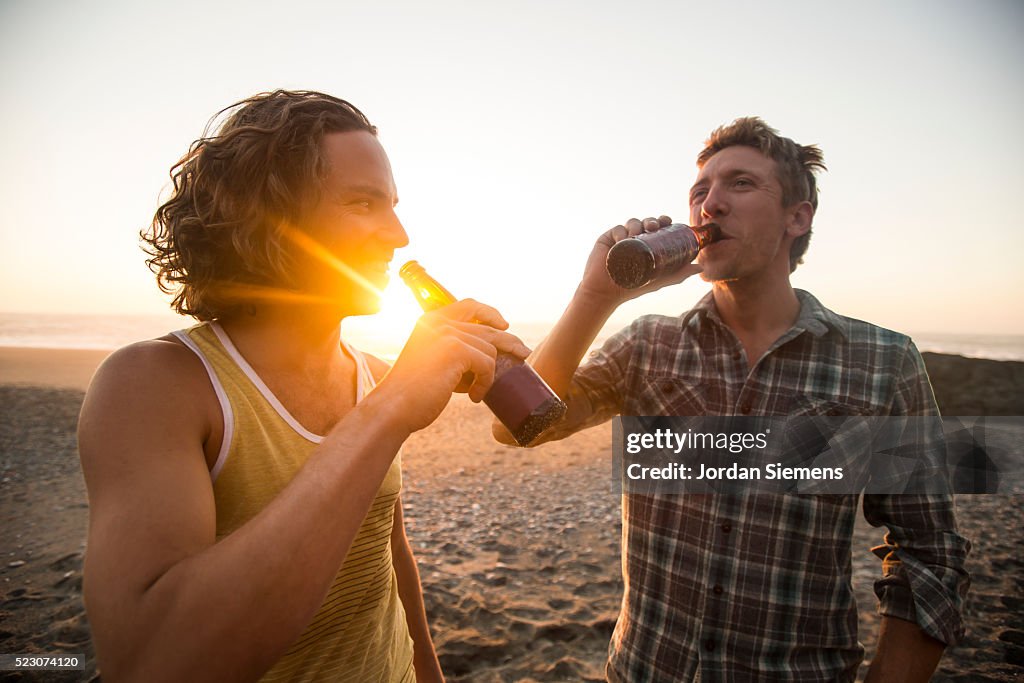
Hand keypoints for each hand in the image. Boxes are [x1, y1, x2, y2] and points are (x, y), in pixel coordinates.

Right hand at [377, 299, 530, 433]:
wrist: (394, 407)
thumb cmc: (412, 392)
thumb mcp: (430, 360)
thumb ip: (450, 350)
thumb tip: (485, 354)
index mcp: (430, 321)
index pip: (469, 305)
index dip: (490, 313)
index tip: (504, 325)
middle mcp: (438, 322)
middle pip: (487, 328)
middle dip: (508, 342)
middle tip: (523, 355)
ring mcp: (447, 334)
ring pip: (489, 350)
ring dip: (488, 375)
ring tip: (475, 392)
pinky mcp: (456, 350)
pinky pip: (487, 364)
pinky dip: (484, 383)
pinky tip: (473, 397)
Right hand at [578, 215, 703, 305]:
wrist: (606, 293)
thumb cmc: (633, 288)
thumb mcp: (659, 280)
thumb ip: (679, 274)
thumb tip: (701, 268)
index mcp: (647, 244)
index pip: (657, 227)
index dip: (662, 220)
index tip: (667, 220)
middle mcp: (635, 239)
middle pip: (645, 222)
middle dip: (651, 220)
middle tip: (654, 226)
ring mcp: (621, 238)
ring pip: (632, 223)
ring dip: (637, 224)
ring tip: (637, 235)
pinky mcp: (606, 239)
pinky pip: (616, 229)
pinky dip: (621, 231)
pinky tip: (623, 239)